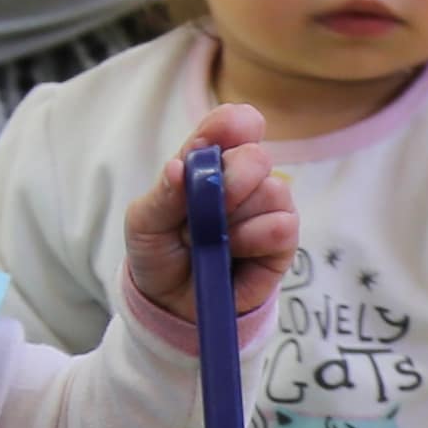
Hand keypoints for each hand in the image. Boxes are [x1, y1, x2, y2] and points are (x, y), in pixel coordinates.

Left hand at [123, 104, 294, 329]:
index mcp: (209, 161)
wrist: (173, 304)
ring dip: (236, 221)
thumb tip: (179, 166)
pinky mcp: (284, 241)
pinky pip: (283, 226)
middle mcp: (243, 178)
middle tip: (207, 209)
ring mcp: (267, 207)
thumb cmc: (159, 253)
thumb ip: (163, 194)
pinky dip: (253, 240)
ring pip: (273, 191)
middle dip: (232, 179)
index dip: (232, 124)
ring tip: (212, 241)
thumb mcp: (144, 223)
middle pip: (256, 155)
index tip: (222, 138)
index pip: (233, 124)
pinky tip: (235, 253)